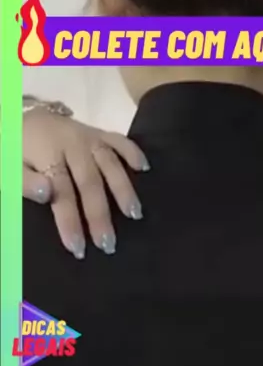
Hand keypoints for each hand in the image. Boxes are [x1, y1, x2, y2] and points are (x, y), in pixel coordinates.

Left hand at [23, 108, 149, 257]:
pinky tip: (144, 169)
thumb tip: (45, 195)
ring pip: (110, 163)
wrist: (24, 117)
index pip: (62, 192)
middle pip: (89, 182)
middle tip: (108, 244)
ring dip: (123, 189)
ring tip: (135, 214)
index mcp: (47, 154)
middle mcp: (72, 144)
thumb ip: (25, 182)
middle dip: (99, 214)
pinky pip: (119, 140)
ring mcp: (89, 137)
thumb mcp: (11, 167)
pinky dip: (133, 152)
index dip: (70, 221)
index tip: (78, 248)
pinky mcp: (100, 133)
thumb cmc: (18, 150)